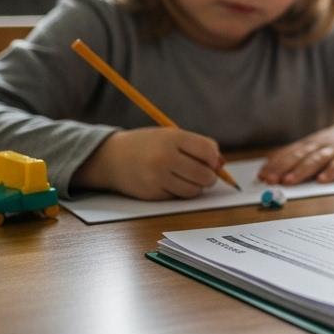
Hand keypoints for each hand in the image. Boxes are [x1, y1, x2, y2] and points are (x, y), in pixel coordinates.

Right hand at [74, 127, 223, 199]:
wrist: (111, 157)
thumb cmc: (148, 145)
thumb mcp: (171, 136)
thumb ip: (198, 146)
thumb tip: (221, 164)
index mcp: (172, 138)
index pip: (208, 151)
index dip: (214, 159)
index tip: (212, 161)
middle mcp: (165, 157)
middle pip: (204, 174)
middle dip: (209, 176)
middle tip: (203, 173)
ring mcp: (158, 177)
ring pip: (194, 190)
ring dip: (196, 186)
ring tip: (186, 177)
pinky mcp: (152, 193)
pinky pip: (178, 197)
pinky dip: (179, 192)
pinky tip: (169, 183)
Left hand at [258, 119, 333, 184]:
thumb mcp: (318, 143)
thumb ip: (297, 152)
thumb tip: (270, 162)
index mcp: (312, 143)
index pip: (290, 153)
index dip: (275, 164)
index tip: (262, 175)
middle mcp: (322, 144)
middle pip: (300, 156)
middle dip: (283, 168)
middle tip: (271, 180)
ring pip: (318, 159)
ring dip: (302, 170)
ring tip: (289, 181)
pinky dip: (333, 170)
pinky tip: (324, 179)